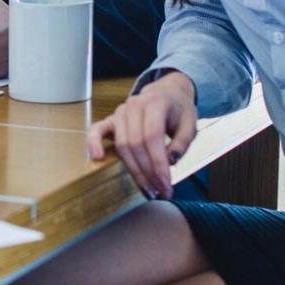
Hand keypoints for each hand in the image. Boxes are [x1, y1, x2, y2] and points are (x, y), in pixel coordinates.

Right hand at [86, 70, 197, 199]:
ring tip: (146, 187)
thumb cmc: (178, 111)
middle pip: (136, 144)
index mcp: (155, 103)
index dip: (158, 163)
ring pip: (122, 144)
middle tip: (159, 190)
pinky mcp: (111, 119)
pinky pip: (97, 130)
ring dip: (133, 169)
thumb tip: (169, 161)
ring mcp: (120, 112)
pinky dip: (94, 143)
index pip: (152, 136)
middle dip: (147, 172)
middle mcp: (134, 105)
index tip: (166, 184)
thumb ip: (182, 142)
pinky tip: (97, 157)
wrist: (166, 94)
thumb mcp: (191, 124)